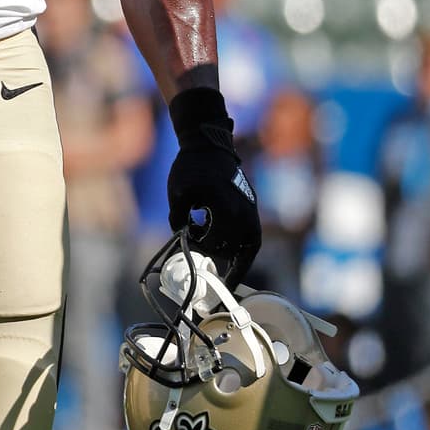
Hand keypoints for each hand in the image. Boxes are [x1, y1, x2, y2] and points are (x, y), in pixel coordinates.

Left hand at [166, 88, 260, 286]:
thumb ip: (178, 218)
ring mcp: (251, 210)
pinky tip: (232, 262)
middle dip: (210, 251)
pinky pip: (252, 238)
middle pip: (230, 248)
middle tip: (190, 239)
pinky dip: (242, 251)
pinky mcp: (251, 208)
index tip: (212, 284)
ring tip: (205, 246)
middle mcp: (244, 211)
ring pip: (246, 247)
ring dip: (227, 252)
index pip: (217, 244)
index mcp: (225, 206)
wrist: (209, 145)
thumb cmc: (190, 166)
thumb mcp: (177, 191)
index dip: (208, 259)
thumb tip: (181, 239)